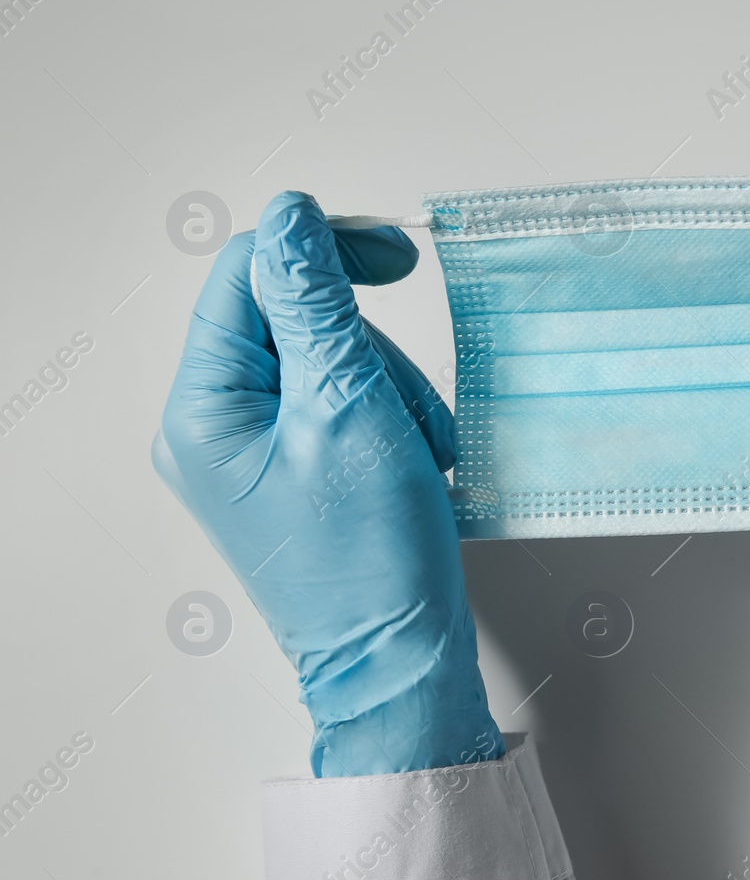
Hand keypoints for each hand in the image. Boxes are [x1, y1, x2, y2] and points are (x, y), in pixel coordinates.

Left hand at [153, 192, 502, 774]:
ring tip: (417, 450)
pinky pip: (345, 403)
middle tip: (406, 407)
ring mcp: (256, 451)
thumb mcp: (349, 409)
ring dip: (393, 389)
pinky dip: (393, 419)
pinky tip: (413, 463)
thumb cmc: (371, 561)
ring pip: (333, 358)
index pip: (249, 276)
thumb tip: (292, 218)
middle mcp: (214, 426)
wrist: (399, 662)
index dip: (325, 252)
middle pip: (297, 317)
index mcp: (203, 409)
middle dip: (372, 350)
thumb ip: (317, 303)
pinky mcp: (297, 468)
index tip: (396, 258)